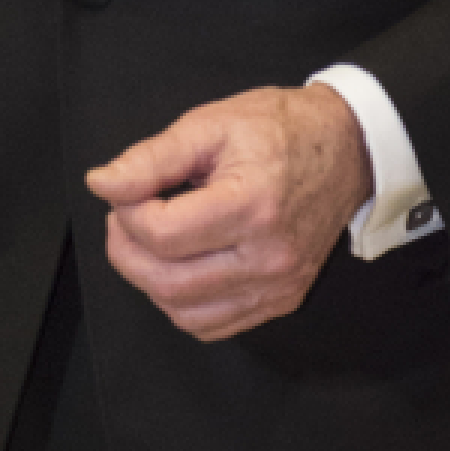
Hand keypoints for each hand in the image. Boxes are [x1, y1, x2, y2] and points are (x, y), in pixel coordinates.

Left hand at [85, 84, 372, 342]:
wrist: (348, 149)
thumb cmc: (280, 130)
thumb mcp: (211, 125)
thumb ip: (151, 159)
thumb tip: (101, 184)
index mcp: (253, 206)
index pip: (162, 235)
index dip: (126, 212)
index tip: (128, 189)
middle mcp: (269, 257)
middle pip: (166, 282)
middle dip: (127, 250)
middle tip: (127, 215)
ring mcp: (278, 286)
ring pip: (183, 312)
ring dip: (150, 279)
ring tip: (153, 239)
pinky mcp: (281, 301)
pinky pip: (211, 325)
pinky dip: (182, 302)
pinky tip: (182, 264)